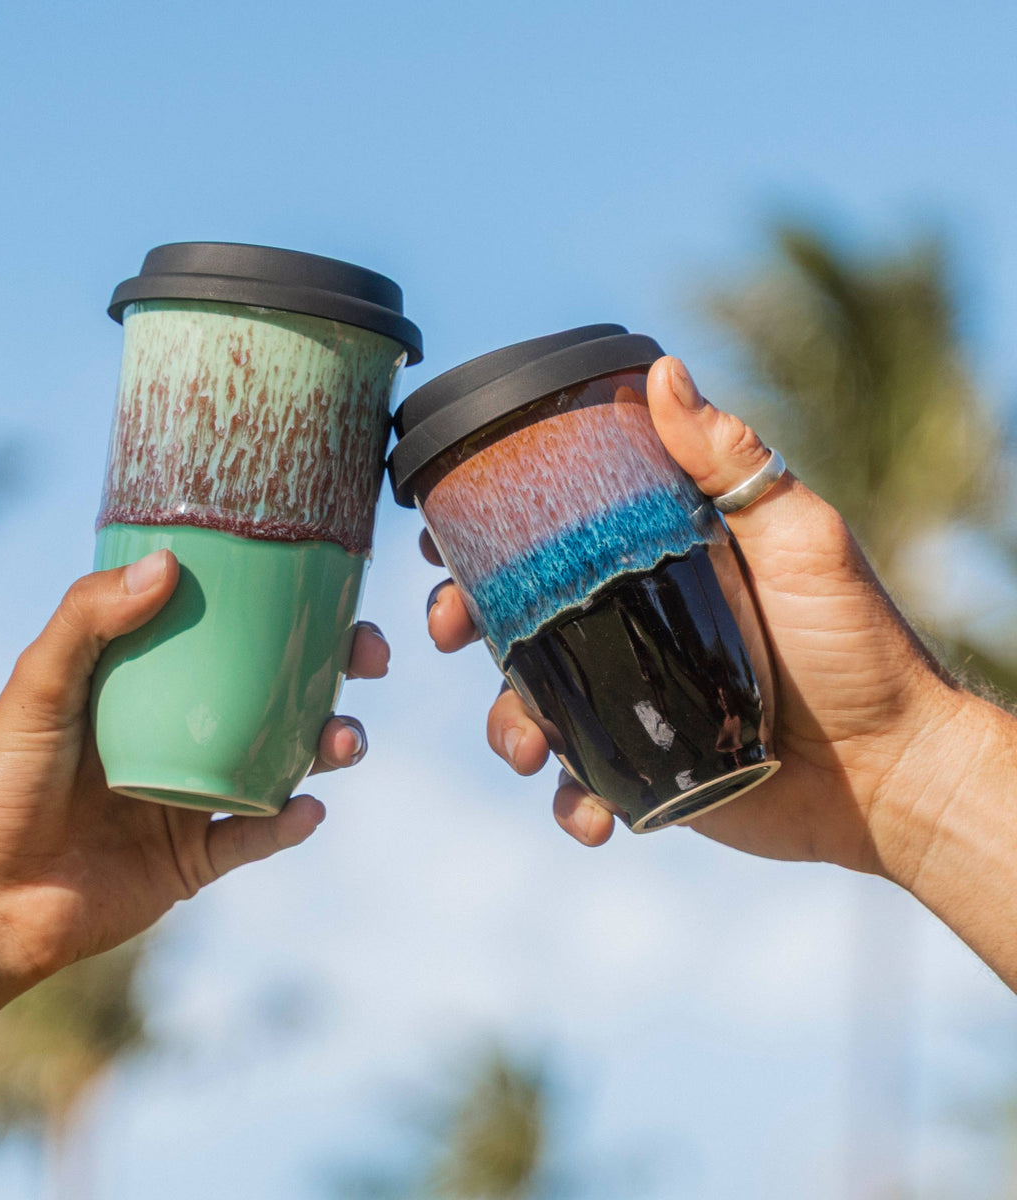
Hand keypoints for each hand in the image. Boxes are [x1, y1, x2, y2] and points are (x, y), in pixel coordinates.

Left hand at [0, 551, 388, 1044]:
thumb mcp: (37, 688)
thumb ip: (88, 620)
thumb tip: (169, 563)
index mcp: (146, 687)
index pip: (227, 636)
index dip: (282, 613)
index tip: (328, 589)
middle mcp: (179, 736)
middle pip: (276, 694)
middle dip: (333, 674)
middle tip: (368, 659)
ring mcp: (193, 797)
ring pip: (283, 762)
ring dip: (328, 746)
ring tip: (345, 742)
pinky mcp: (196, 859)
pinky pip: (257, 837)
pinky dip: (289, 824)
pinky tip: (308, 809)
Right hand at [425, 355, 967, 879]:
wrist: (888, 770)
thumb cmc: (854, 642)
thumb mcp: (796, 538)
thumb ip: (730, 462)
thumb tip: (663, 372)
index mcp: (649, 564)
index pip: (553, 536)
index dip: (487, 531)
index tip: (444, 528)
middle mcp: (629, 626)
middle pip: (517, 618)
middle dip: (463, 623)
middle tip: (446, 630)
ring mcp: (629, 697)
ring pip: (531, 705)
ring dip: (507, 725)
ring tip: (528, 748)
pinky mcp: (641, 768)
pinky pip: (580, 784)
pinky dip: (570, 803)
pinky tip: (591, 815)